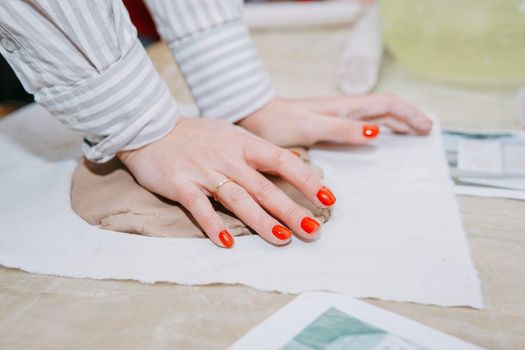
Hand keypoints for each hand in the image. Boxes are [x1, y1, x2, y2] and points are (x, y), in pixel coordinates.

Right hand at [118, 118, 335, 248]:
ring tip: (282, 239)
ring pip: (238, 198)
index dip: (307, 180)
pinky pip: (199, 207)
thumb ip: (259, 152)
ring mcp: (204, 170)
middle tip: (314, 230)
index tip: (328, 198)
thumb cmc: (198, 135)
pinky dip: (213, 225)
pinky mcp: (180, 184)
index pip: (283, 161)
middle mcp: (228, 157)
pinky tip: (227, 243)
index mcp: (244, 143)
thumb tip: (294, 164)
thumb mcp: (232, 134)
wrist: (152, 127)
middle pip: (264, 186)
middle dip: (291, 210)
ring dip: (261, 220)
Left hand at [237, 95, 431, 146]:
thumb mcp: (312, 127)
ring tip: (412, 133)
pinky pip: (361, 124)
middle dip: (408, 118)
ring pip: (375, 115)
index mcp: (344, 108)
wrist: (255, 118)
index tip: (427, 127)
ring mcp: (336, 116)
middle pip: (385, 109)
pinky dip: (378, 129)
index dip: (409, 115)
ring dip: (396, 122)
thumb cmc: (279, 123)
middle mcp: (343, 110)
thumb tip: (377, 132)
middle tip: (427, 131)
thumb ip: (343, 129)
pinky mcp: (327, 125)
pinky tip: (378, 137)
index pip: (386, 105)